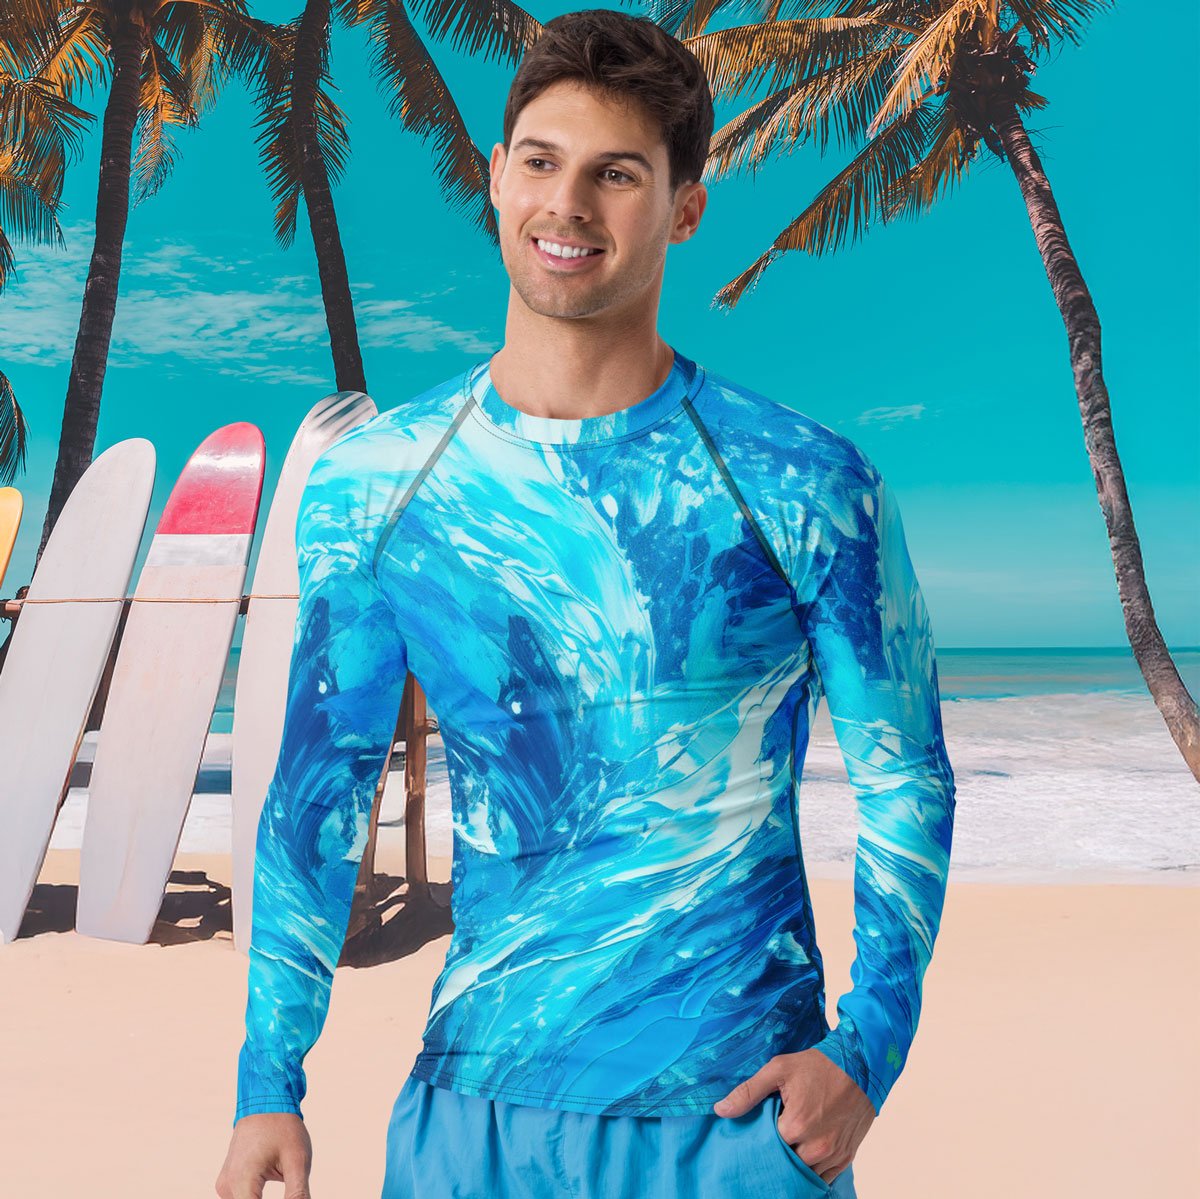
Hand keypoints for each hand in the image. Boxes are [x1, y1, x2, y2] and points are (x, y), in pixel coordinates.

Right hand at [215, 1111, 312, 1198]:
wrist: (266, 1100)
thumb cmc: (283, 1127)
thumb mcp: (297, 1160)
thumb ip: (298, 1194)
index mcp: (242, 1181)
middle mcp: (227, 1187)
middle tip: (295, 1196)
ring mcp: (225, 1185)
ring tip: (291, 1190)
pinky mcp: (229, 1183)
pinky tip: (283, 1195)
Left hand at [712, 1048, 875, 1183]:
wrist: (860, 1065)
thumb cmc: (819, 1065)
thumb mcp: (779, 1069)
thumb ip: (748, 1092)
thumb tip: (720, 1110)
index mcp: (796, 1126)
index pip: (766, 1146)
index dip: (761, 1137)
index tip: (760, 1126)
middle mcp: (816, 1147)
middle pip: (785, 1162)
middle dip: (777, 1152)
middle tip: (772, 1135)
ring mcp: (833, 1154)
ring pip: (804, 1173)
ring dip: (794, 1163)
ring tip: (789, 1143)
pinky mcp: (846, 1157)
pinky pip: (823, 1177)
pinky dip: (813, 1170)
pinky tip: (804, 1154)